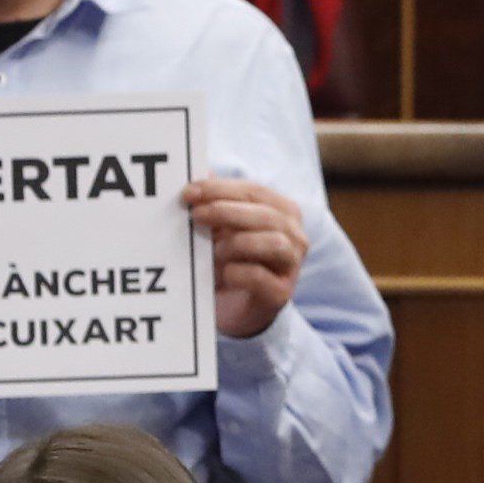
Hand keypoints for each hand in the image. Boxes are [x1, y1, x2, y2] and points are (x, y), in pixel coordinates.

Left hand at [186, 172, 308, 336]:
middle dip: (227, 212)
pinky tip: (220, 275)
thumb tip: (198, 173)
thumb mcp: (223, 229)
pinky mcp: (281, 293)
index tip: (189, 193)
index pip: (253, 191)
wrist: (239, 309)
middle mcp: (294, 235)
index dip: (220, 189)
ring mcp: (291, 265)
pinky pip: (261, 277)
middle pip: (265, 215)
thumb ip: (215, 202)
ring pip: (273, 243)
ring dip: (236, 243)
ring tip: (212, 250)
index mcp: (282, 211)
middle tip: (195, 215)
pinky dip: (237, 273)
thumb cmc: (232, 260)